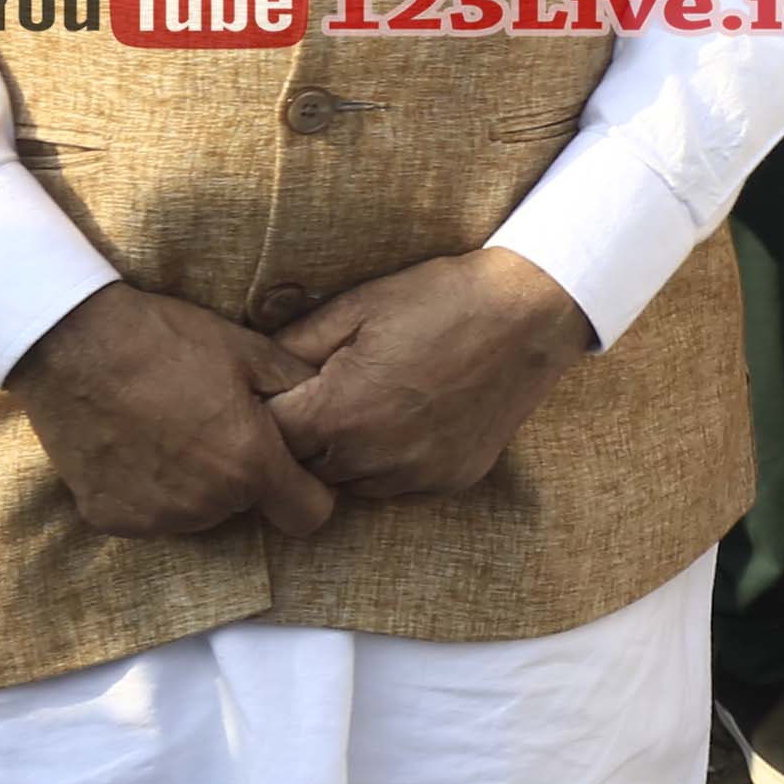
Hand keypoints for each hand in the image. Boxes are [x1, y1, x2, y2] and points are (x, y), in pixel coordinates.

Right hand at [10, 283, 338, 540]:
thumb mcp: (249, 350)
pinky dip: (150, 488)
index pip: (310, 515)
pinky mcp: (111, 517)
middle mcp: (205, 504)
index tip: (292, 465)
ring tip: (172, 427)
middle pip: (247, 507)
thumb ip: (299, 386)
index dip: (309, 490)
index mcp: (249, 464)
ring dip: (197, 483)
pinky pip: (150, 513)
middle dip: (244, 475)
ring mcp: (154, 517)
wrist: (73, 342)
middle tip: (215, 423)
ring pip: (199, 512)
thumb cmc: (167, 340)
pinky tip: (136, 443)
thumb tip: (331, 404)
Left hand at [267, 250, 594, 504]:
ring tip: (364, 406)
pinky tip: (405, 419)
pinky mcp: (448, 479)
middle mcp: (374, 456)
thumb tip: (254, 368)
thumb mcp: (357, 306)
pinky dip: (389, 461)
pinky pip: (397, 484)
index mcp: (341, 412)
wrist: (530, 314)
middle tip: (320, 396)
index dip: (267, 415)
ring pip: (351, 482)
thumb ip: (295, 344)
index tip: (276, 394)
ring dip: (345, 455)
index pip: (271, 440)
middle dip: (304, 438)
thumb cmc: (440, 299)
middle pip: (306, 469)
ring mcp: (415, 473)